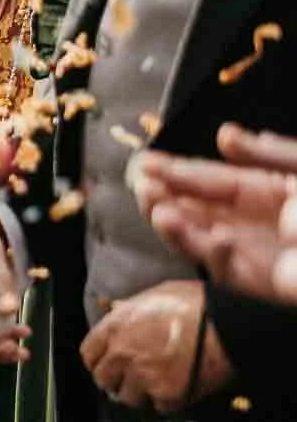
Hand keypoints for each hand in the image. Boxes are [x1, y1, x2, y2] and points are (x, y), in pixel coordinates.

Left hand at [79, 279, 231, 412]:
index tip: (106, 363)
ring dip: (140, 394)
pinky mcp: (166, 394)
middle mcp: (123, 353)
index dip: (98, 360)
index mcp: (116, 327)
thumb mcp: (156, 294)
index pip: (88, 353)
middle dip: (116, 380)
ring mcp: (143, 376)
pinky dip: (167, 402)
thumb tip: (116, 308)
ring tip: (154, 386)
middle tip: (130, 378)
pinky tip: (178, 390)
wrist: (229, 325)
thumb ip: (131, 307)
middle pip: (104, 379)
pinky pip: (159, 407)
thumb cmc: (198, 304)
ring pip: (128, 398)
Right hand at [136, 126, 296, 305]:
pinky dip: (209, 250)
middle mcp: (269, 224)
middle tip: (138, 181)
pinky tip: (191, 229)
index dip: (186, 171)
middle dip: (172, 195)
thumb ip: (271, 154)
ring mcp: (268, 257)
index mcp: (282, 193)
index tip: (148, 162)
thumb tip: (224, 137)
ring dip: (178, 222)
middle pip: (210, 210)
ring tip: (152, 203)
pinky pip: (231, 269)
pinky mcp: (269, 285)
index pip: (225, 181)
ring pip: (210, 240)